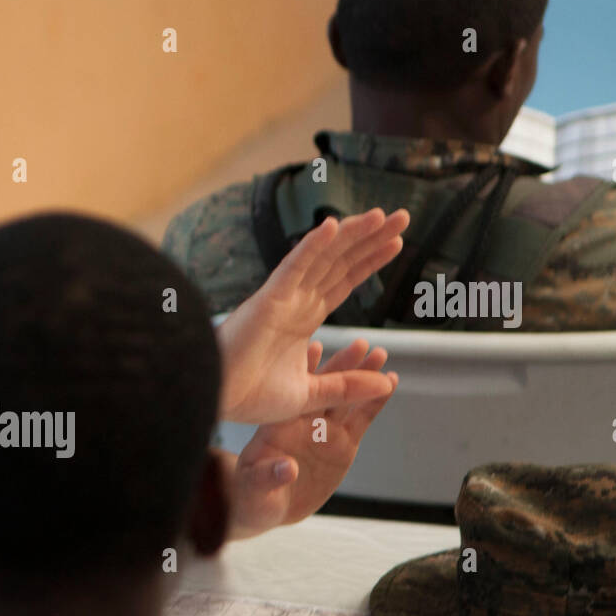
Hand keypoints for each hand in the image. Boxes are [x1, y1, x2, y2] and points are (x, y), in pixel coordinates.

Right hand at [216, 207, 407, 423]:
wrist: (214, 400)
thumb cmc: (249, 397)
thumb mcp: (311, 395)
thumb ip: (347, 386)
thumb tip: (387, 383)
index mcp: (302, 319)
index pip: (344, 282)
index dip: (369, 261)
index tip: (396, 243)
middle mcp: (294, 302)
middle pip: (340, 262)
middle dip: (370, 239)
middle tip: (401, 216)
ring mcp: (281, 298)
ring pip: (323, 258)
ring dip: (352, 234)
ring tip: (382, 215)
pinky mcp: (267, 300)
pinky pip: (294, 267)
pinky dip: (312, 246)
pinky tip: (333, 226)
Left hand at [223, 338, 396, 539]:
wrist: (268, 505)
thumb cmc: (252, 493)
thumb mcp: (254, 489)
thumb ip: (268, 477)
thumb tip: (287, 469)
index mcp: (277, 424)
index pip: (290, 393)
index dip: (302, 372)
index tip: (314, 348)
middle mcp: (303, 421)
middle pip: (324, 388)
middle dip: (341, 366)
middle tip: (359, 344)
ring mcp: (325, 430)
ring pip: (347, 398)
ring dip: (364, 377)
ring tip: (380, 355)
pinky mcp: (343, 444)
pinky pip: (362, 419)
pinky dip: (376, 401)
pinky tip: (390, 382)